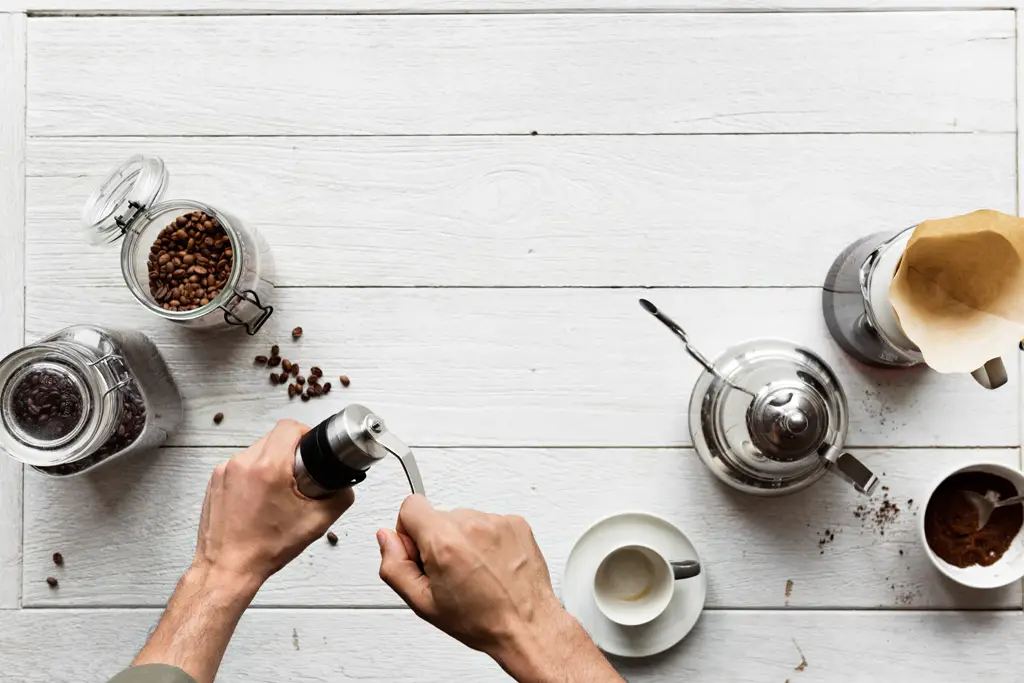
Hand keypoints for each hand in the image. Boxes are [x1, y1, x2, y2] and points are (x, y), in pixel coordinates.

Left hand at [193, 419, 354, 590]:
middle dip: (290, 451)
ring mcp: (225, 471)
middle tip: (298, 475)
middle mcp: (243, 464)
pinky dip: (253, 474)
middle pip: (274, 437)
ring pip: (257, 450)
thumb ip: (340, 498)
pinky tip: (259, 497)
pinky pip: (241, 464)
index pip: (290, 427)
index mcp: (268, 468)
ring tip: (278, 490)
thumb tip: (346, 485)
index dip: (306, 434)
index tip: (310, 449)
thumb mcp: (315, 523)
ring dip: (271, 462)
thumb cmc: (263, 549)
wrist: (228, 568)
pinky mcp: (215, 480)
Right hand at [377, 496, 623, 682]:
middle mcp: (471, 525)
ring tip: (475, 572)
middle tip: (450, 573)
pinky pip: (489, 523)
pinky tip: (491, 566)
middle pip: (438, 516)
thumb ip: (395, 566)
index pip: (411, 506)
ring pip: (464, 520)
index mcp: (444, 541)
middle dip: (437, 540)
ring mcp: (496, 522)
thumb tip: (387, 538)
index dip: (409, 531)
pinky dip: (486, 540)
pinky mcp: (516, 523)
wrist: (526, 625)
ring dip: (463, 540)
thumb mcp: (423, 603)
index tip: (420, 551)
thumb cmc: (482, 619)